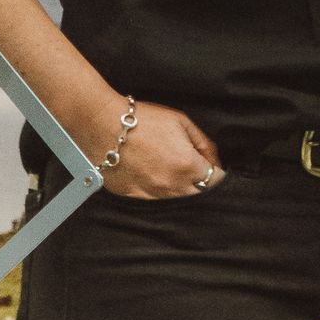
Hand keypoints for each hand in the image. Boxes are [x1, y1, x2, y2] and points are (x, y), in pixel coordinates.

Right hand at [89, 96, 225, 198]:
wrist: (103, 124)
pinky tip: (151, 172)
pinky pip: (155, 199)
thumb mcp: (180, 121)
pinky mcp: (135, 196)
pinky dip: (158, 189)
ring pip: (177, 198)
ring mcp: (152, 194)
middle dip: (199, 180)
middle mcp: (171, 185)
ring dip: (179, 185)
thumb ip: (203, 142)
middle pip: (198, 193)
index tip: (209, 163)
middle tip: (187, 163)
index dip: (215, 170)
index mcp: (187, 166)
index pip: (216, 180)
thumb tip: (213, 158)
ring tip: (165, 164)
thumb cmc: (141, 120)